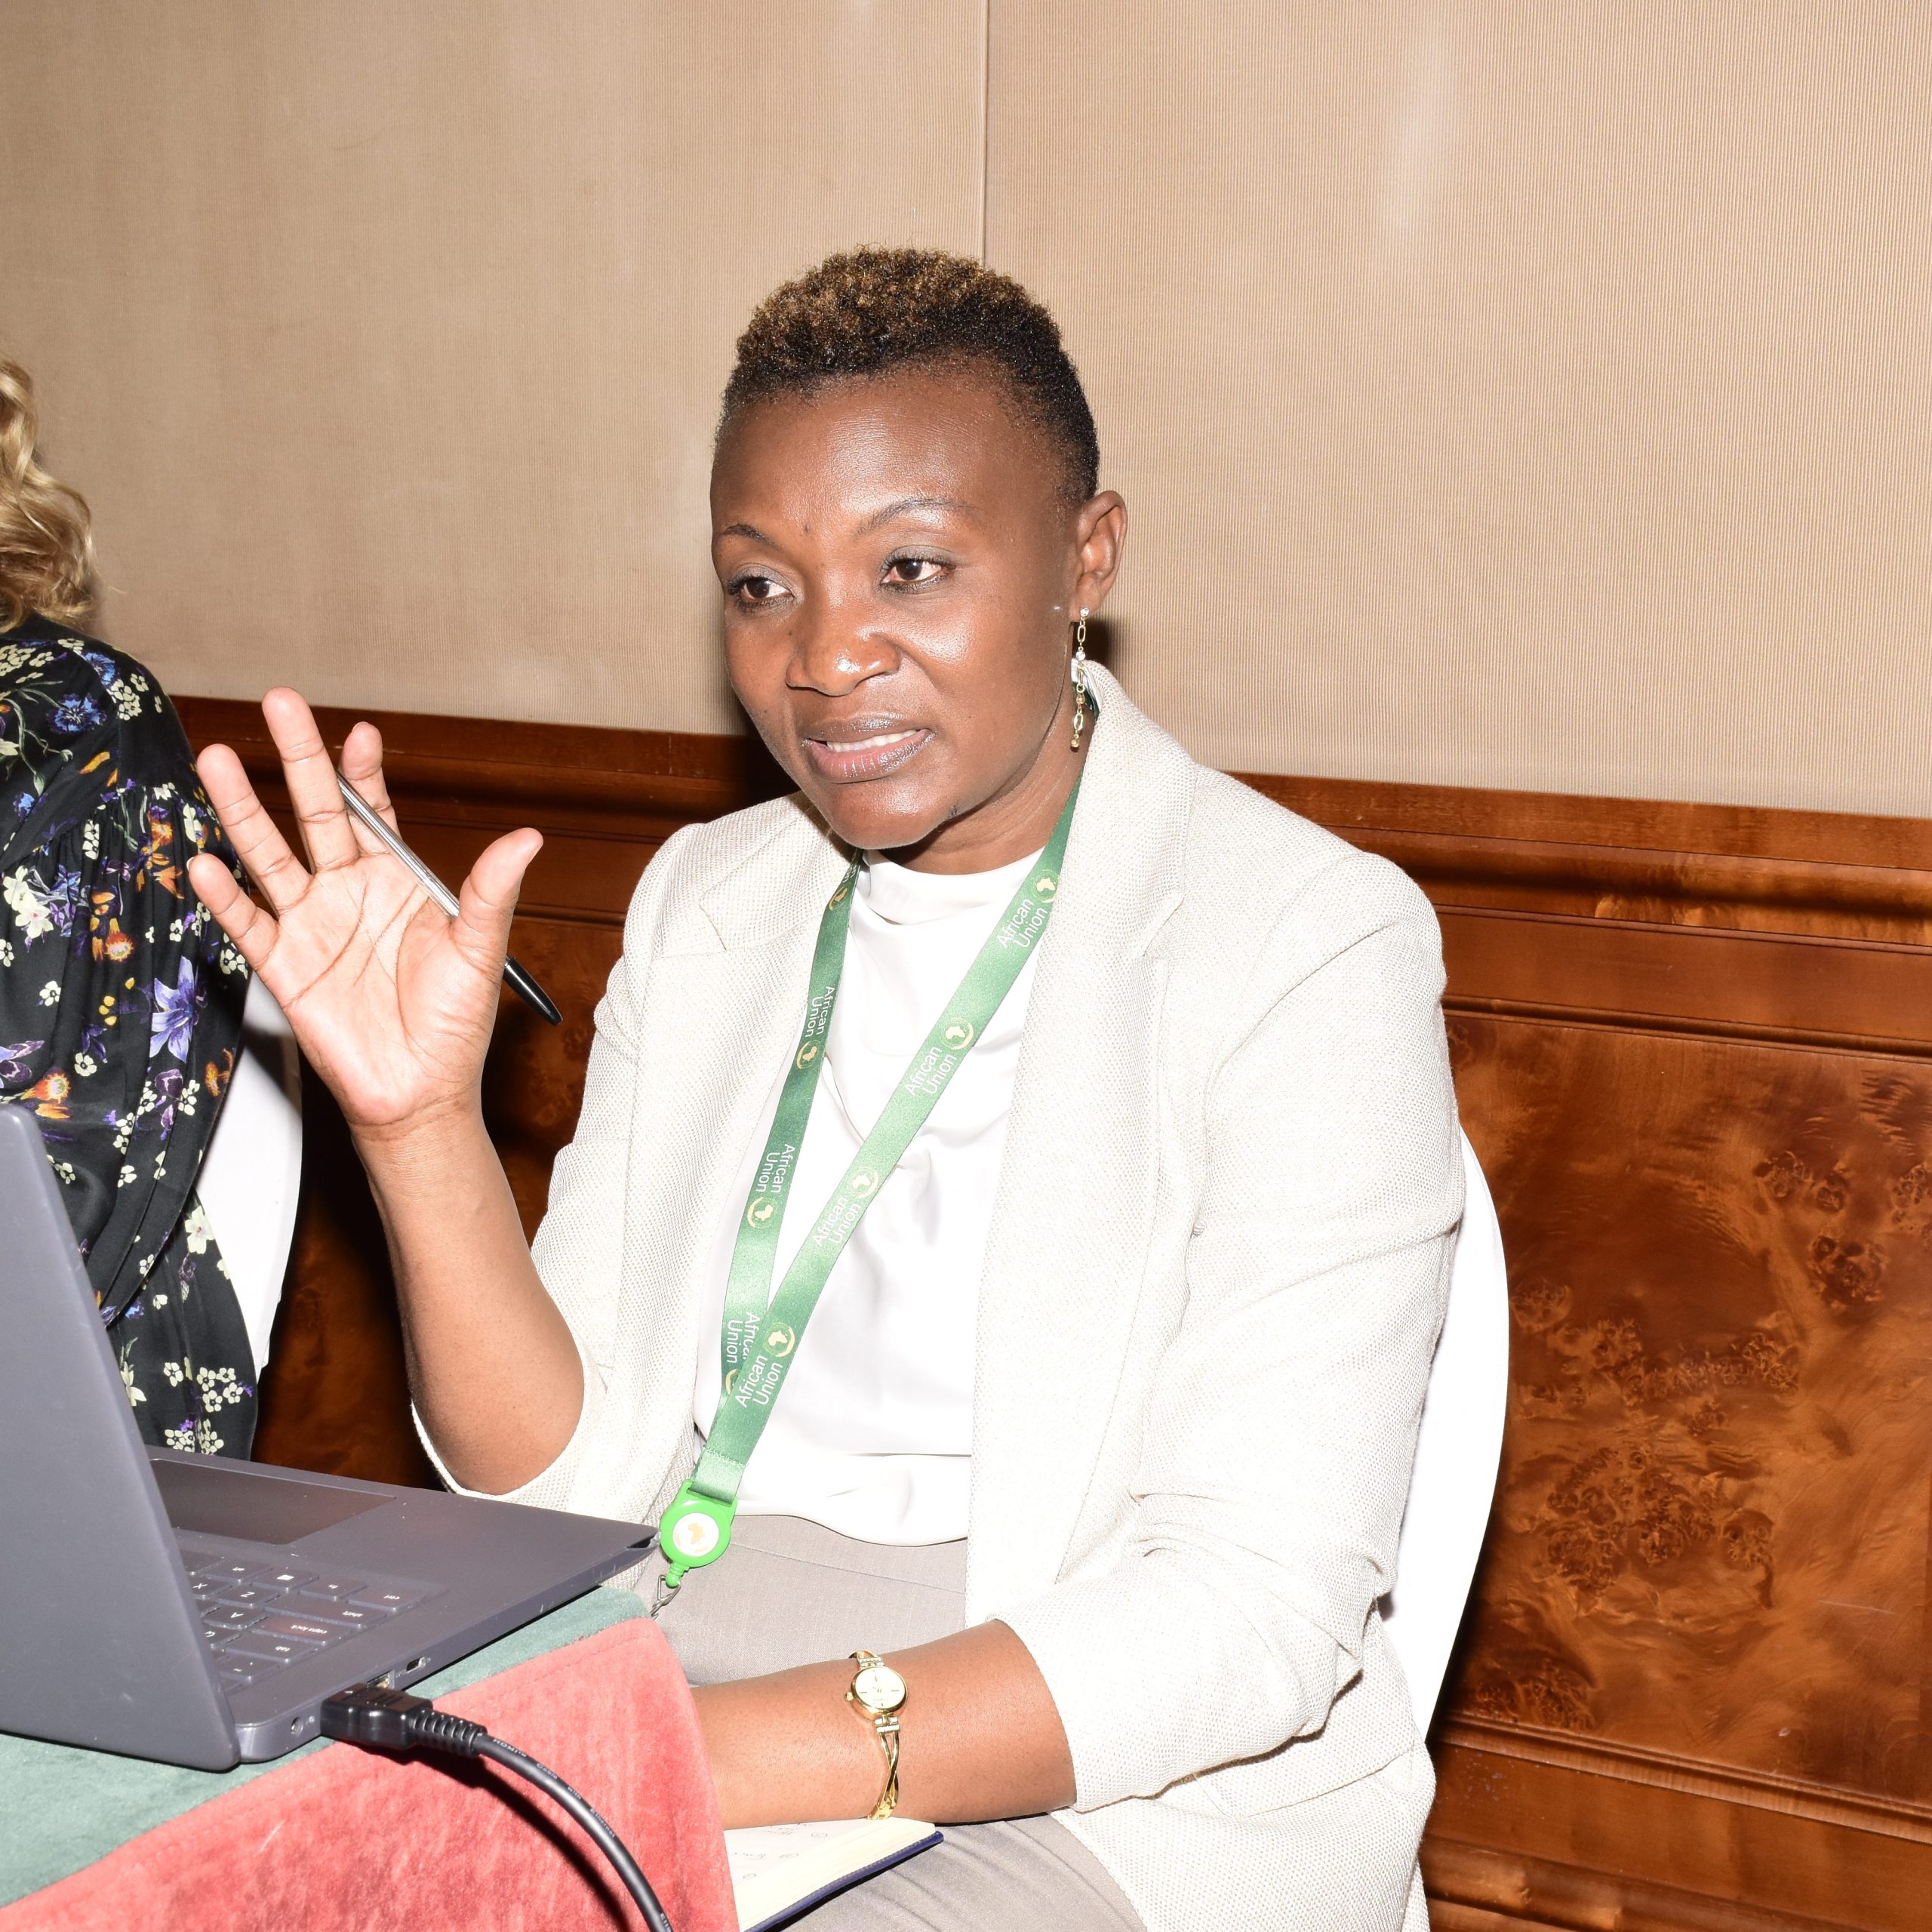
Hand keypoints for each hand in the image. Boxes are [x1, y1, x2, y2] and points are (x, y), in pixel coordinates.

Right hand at [187, 689, 542, 1139]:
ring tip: (218, 761)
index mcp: (397, 881)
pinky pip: (249, 923)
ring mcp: (312, 924)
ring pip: (269, 854)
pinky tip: (203, 861)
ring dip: (243, 809)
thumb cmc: (453, 1023)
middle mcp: (348, 892)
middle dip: (298, 759)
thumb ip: (493, 892)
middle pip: (315, 814)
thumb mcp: (481, 951)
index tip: (360, 733)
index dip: (364, 773)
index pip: (374, 811)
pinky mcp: (285, 966)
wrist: (422, 1090)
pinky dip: (225, 895)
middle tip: (280, 705)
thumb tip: (528, 839)